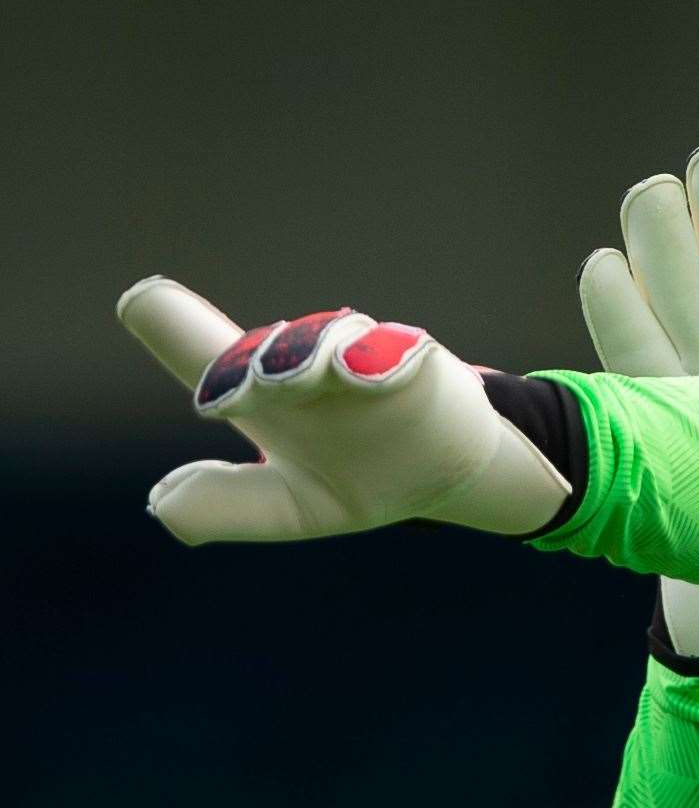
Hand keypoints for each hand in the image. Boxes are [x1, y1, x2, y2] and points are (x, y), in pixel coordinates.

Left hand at [119, 276, 569, 544]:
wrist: (447, 472)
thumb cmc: (361, 473)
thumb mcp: (291, 506)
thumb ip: (228, 505)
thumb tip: (163, 499)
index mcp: (263, 397)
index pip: (204, 350)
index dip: (170, 322)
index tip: (143, 301)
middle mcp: (303, 368)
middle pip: (263, 349)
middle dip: (243, 365)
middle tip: (225, 394)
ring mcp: (358, 359)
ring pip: (327, 340)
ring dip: (307, 353)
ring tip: (294, 380)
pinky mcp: (413, 360)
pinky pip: (395, 349)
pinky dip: (380, 355)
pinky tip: (364, 371)